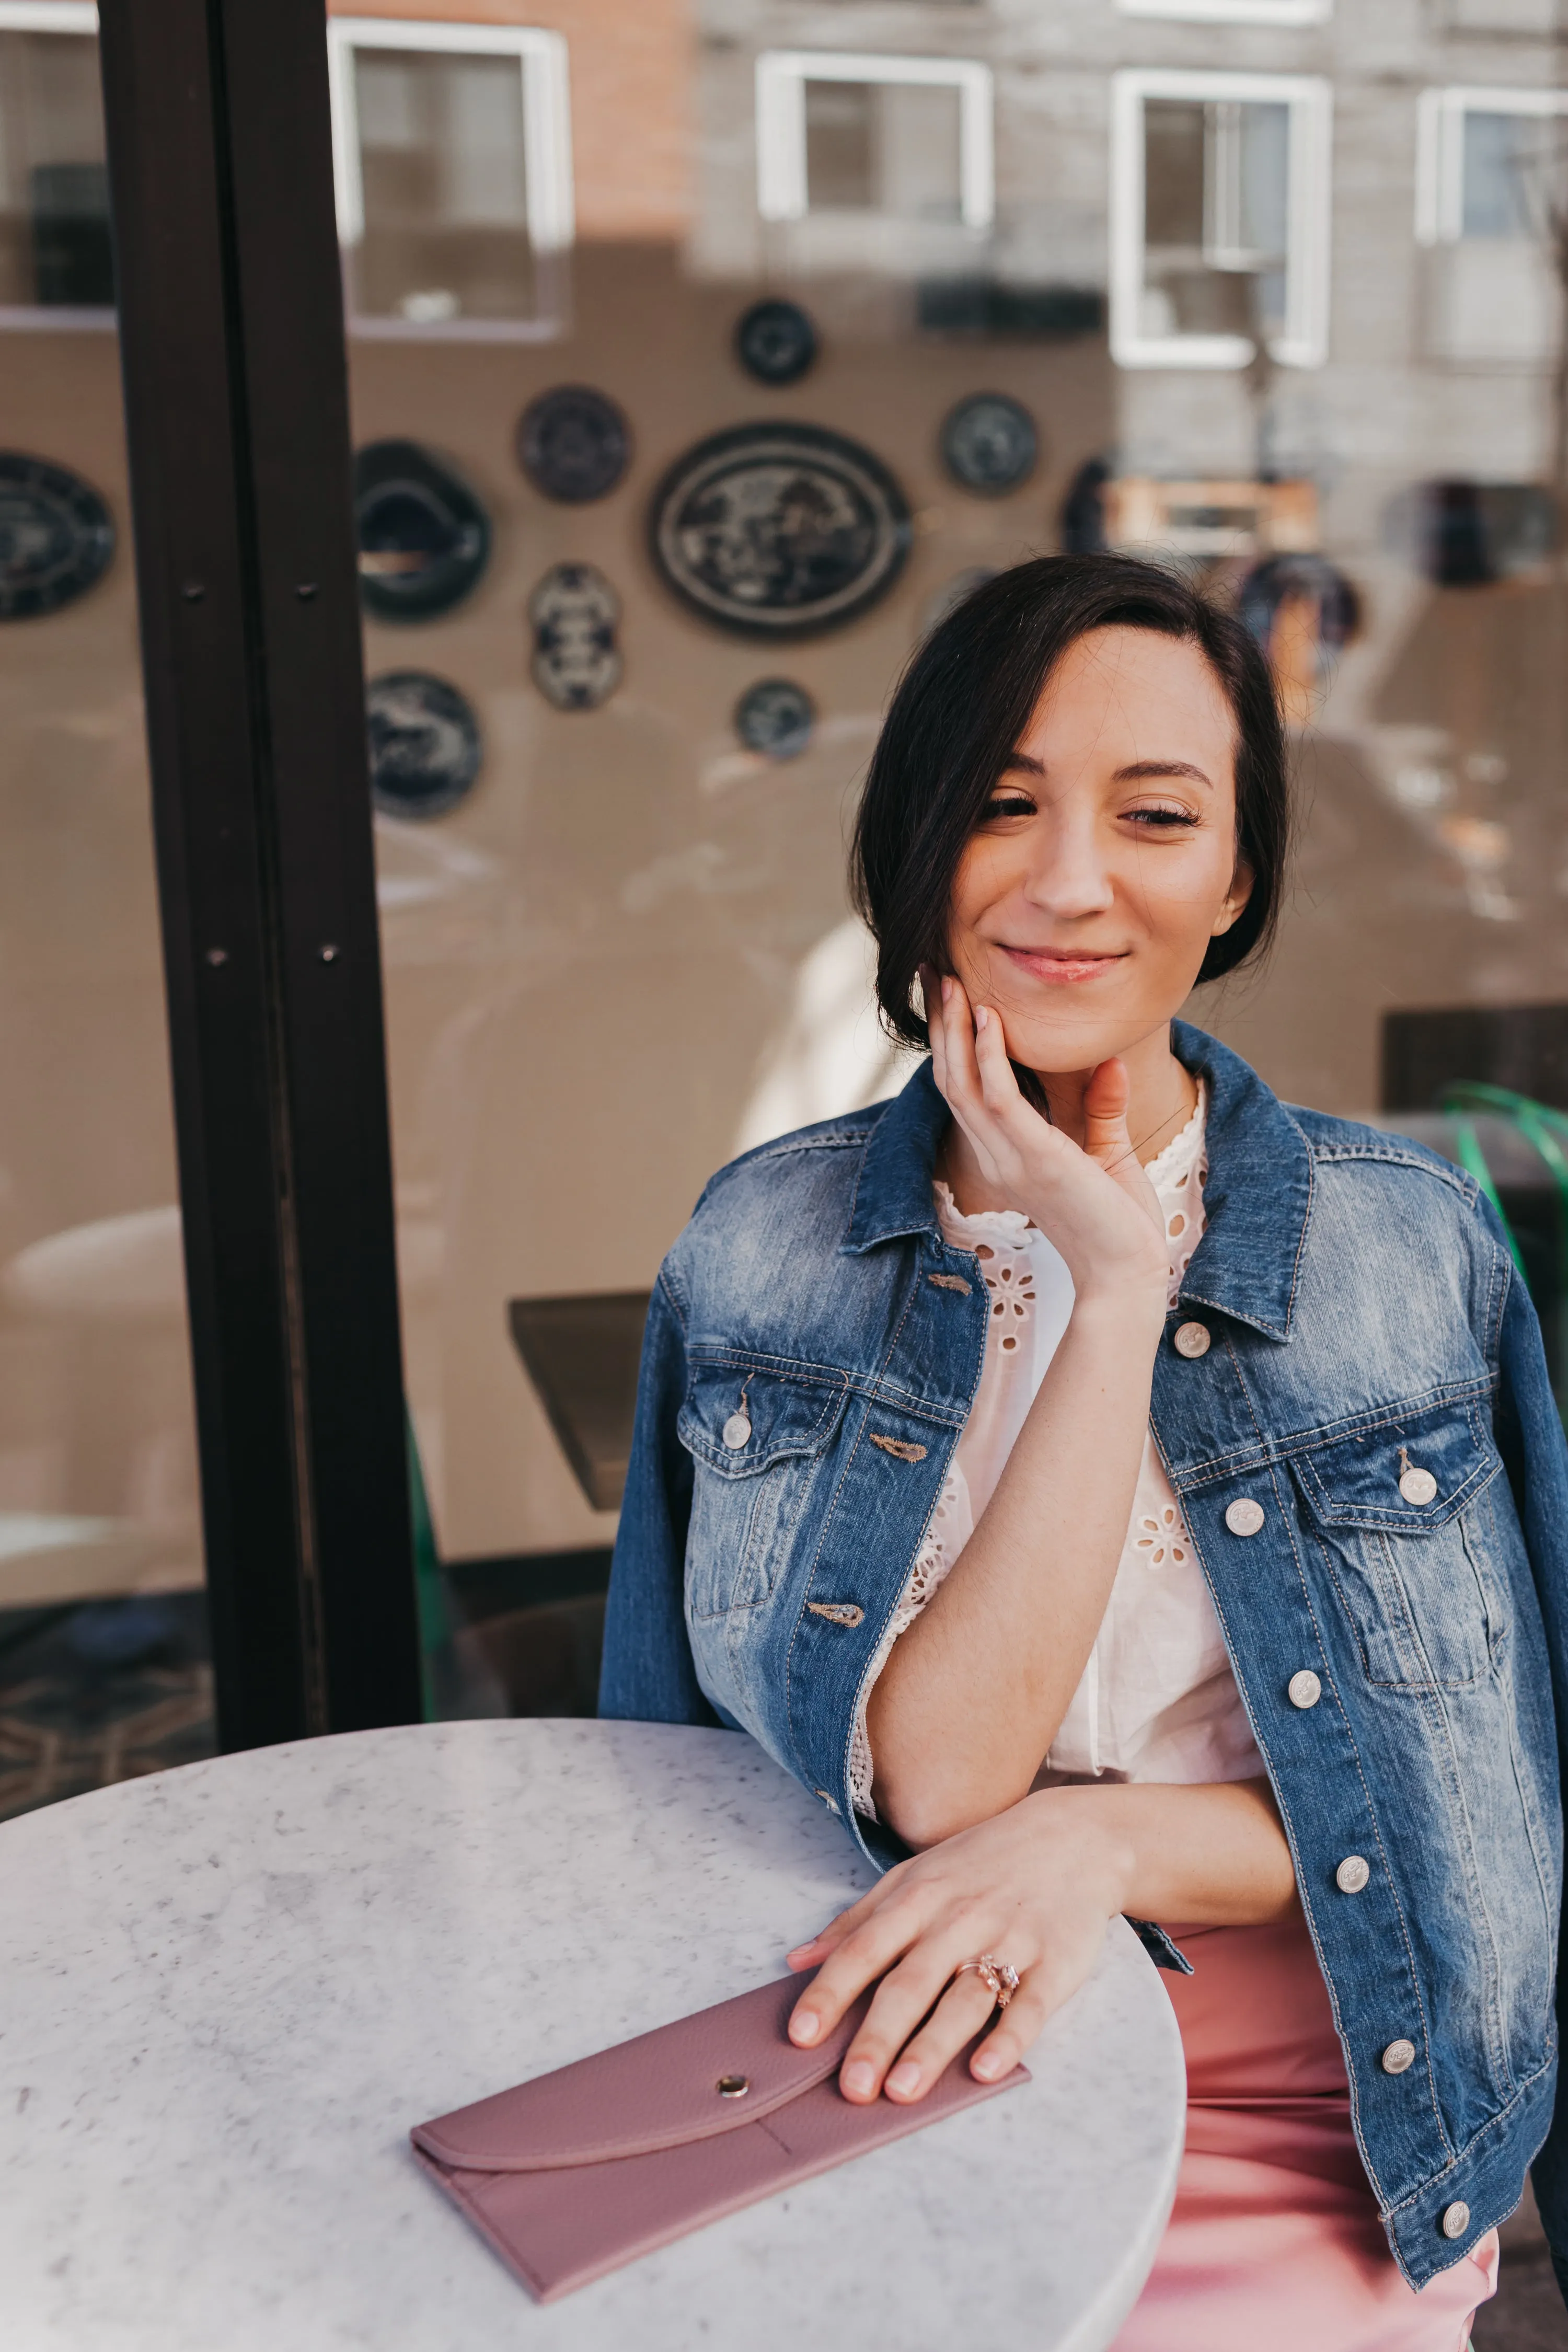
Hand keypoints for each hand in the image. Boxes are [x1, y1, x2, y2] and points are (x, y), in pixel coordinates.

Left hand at [782, 1792, 1132, 2103]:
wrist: (1072, 1837)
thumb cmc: (980, 1863)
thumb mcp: (912, 1876)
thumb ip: (857, 1921)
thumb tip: (796, 1961)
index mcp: (917, 1899)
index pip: (864, 1950)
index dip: (830, 1992)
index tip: (800, 2035)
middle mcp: (958, 1920)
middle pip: (910, 1984)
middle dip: (877, 2037)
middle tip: (851, 2088)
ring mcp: (1009, 1940)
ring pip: (964, 1999)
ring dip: (931, 2046)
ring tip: (902, 2091)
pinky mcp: (1056, 1962)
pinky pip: (1031, 2005)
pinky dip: (1009, 2039)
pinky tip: (986, 2070)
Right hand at [925, 971, 1167, 1307]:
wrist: (1127, 1276)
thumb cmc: (1118, 1226)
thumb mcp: (1108, 1157)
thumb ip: (1102, 1111)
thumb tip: (1109, 1064)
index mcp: (1005, 1155)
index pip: (965, 1091)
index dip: (950, 1043)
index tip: (951, 996)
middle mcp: (996, 1154)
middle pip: (951, 1078)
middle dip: (940, 1024)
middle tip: (933, 972)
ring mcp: (1010, 1157)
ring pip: (962, 1083)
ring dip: (953, 1029)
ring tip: (949, 981)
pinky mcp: (1034, 1157)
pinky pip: (998, 1098)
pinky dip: (988, 1056)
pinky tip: (987, 1017)